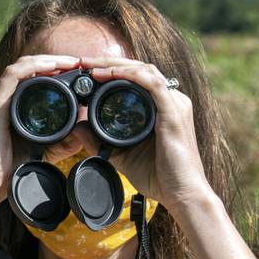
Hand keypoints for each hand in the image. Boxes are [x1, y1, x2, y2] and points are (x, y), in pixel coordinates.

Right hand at [0, 54, 80, 207]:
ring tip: (71, 62)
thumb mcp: (41, 148)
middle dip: (55, 61)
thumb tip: (82, 130)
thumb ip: (60, 140)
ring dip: (48, 60)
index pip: (32, 74)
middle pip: (29, 66)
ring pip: (23, 65)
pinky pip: (13, 74)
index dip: (55, 68)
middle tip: (80, 62)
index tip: (79, 72)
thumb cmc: (8, 167)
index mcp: (8, 102)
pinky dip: (34, 67)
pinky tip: (52, 67)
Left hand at [73, 56, 214, 213]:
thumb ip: (99, 140)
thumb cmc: (159, 177)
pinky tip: (109, 75)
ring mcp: (175, 104)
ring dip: (115, 65)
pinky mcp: (174, 112)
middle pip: (139, 68)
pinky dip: (129, 75)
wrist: (182, 196)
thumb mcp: (120, 155)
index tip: (84, 72)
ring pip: (144, 70)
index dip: (110, 70)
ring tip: (90, 66)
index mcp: (162, 107)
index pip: (136, 78)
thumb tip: (76, 127)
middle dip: (108, 62)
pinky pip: (152, 83)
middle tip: (82, 62)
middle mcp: (172, 100)